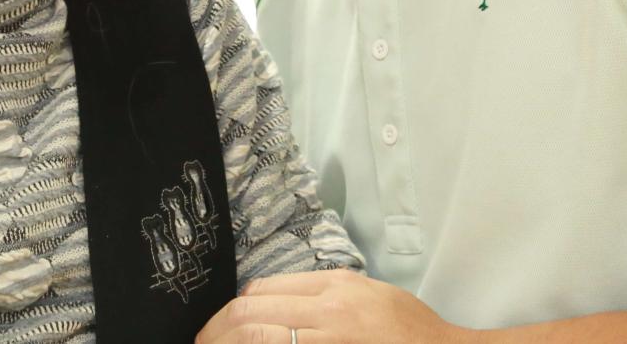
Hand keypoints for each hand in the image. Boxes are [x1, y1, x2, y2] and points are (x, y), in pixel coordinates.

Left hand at [196, 269, 466, 343]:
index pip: (261, 292)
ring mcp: (333, 340)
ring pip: (261, 340)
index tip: (216, 330)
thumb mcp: (368, 295)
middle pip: (251, 316)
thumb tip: (270, 302)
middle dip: (215, 334)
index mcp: (335, 287)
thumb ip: (323, 295)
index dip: (230, 313)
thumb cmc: (411, 332)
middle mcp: (330, 312)